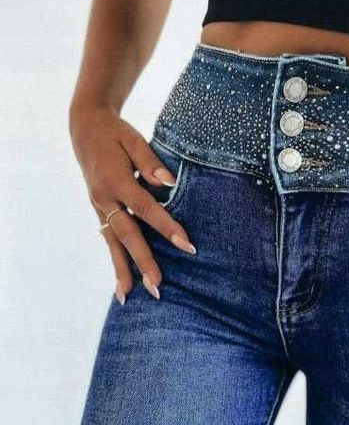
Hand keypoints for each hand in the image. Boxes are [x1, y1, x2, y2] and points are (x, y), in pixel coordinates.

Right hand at [70, 106, 195, 303]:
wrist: (85, 128)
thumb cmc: (116, 133)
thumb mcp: (133, 139)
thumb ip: (150, 162)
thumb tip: (170, 183)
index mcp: (115, 180)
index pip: (146, 208)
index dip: (167, 227)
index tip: (187, 245)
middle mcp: (104, 198)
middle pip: (127, 235)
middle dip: (142, 261)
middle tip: (157, 286)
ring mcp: (99, 206)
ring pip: (112, 243)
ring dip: (122, 271)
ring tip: (130, 297)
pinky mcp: (99, 211)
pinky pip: (109, 240)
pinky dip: (115, 261)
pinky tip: (122, 283)